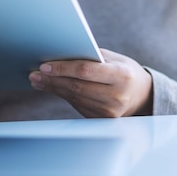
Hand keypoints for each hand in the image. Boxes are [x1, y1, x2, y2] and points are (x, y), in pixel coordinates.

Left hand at [29, 49, 153, 117]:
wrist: (142, 95)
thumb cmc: (125, 71)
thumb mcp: (114, 59)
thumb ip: (91, 57)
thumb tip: (60, 56)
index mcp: (121, 75)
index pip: (86, 71)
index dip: (63, 68)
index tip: (44, 65)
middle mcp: (117, 96)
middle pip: (77, 86)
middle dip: (53, 80)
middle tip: (34, 74)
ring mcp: (110, 111)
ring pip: (74, 97)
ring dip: (53, 88)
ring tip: (38, 80)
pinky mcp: (102, 119)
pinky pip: (78, 105)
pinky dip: (63, 96)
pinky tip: (52, 88)